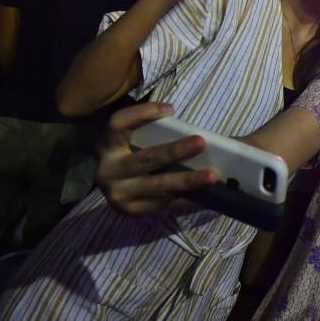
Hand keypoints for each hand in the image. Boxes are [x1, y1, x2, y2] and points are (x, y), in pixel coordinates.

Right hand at [96, 102, 216, 215]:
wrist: (115, 186)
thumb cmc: (133, 152)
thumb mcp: (133, 139)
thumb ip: (153, 129)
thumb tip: (187, 123)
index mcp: (107, 144)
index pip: (118, 124)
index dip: (142, 114)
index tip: (170, 109)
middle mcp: (108, 170)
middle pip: (145, 158)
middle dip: (175, 151)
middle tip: (201, 142)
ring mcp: (118, 194)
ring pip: (157, 185)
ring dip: (187, 180)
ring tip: (212, 176)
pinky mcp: (132, 211)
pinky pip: (164, 203)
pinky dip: (187, 199)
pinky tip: (206, 195)